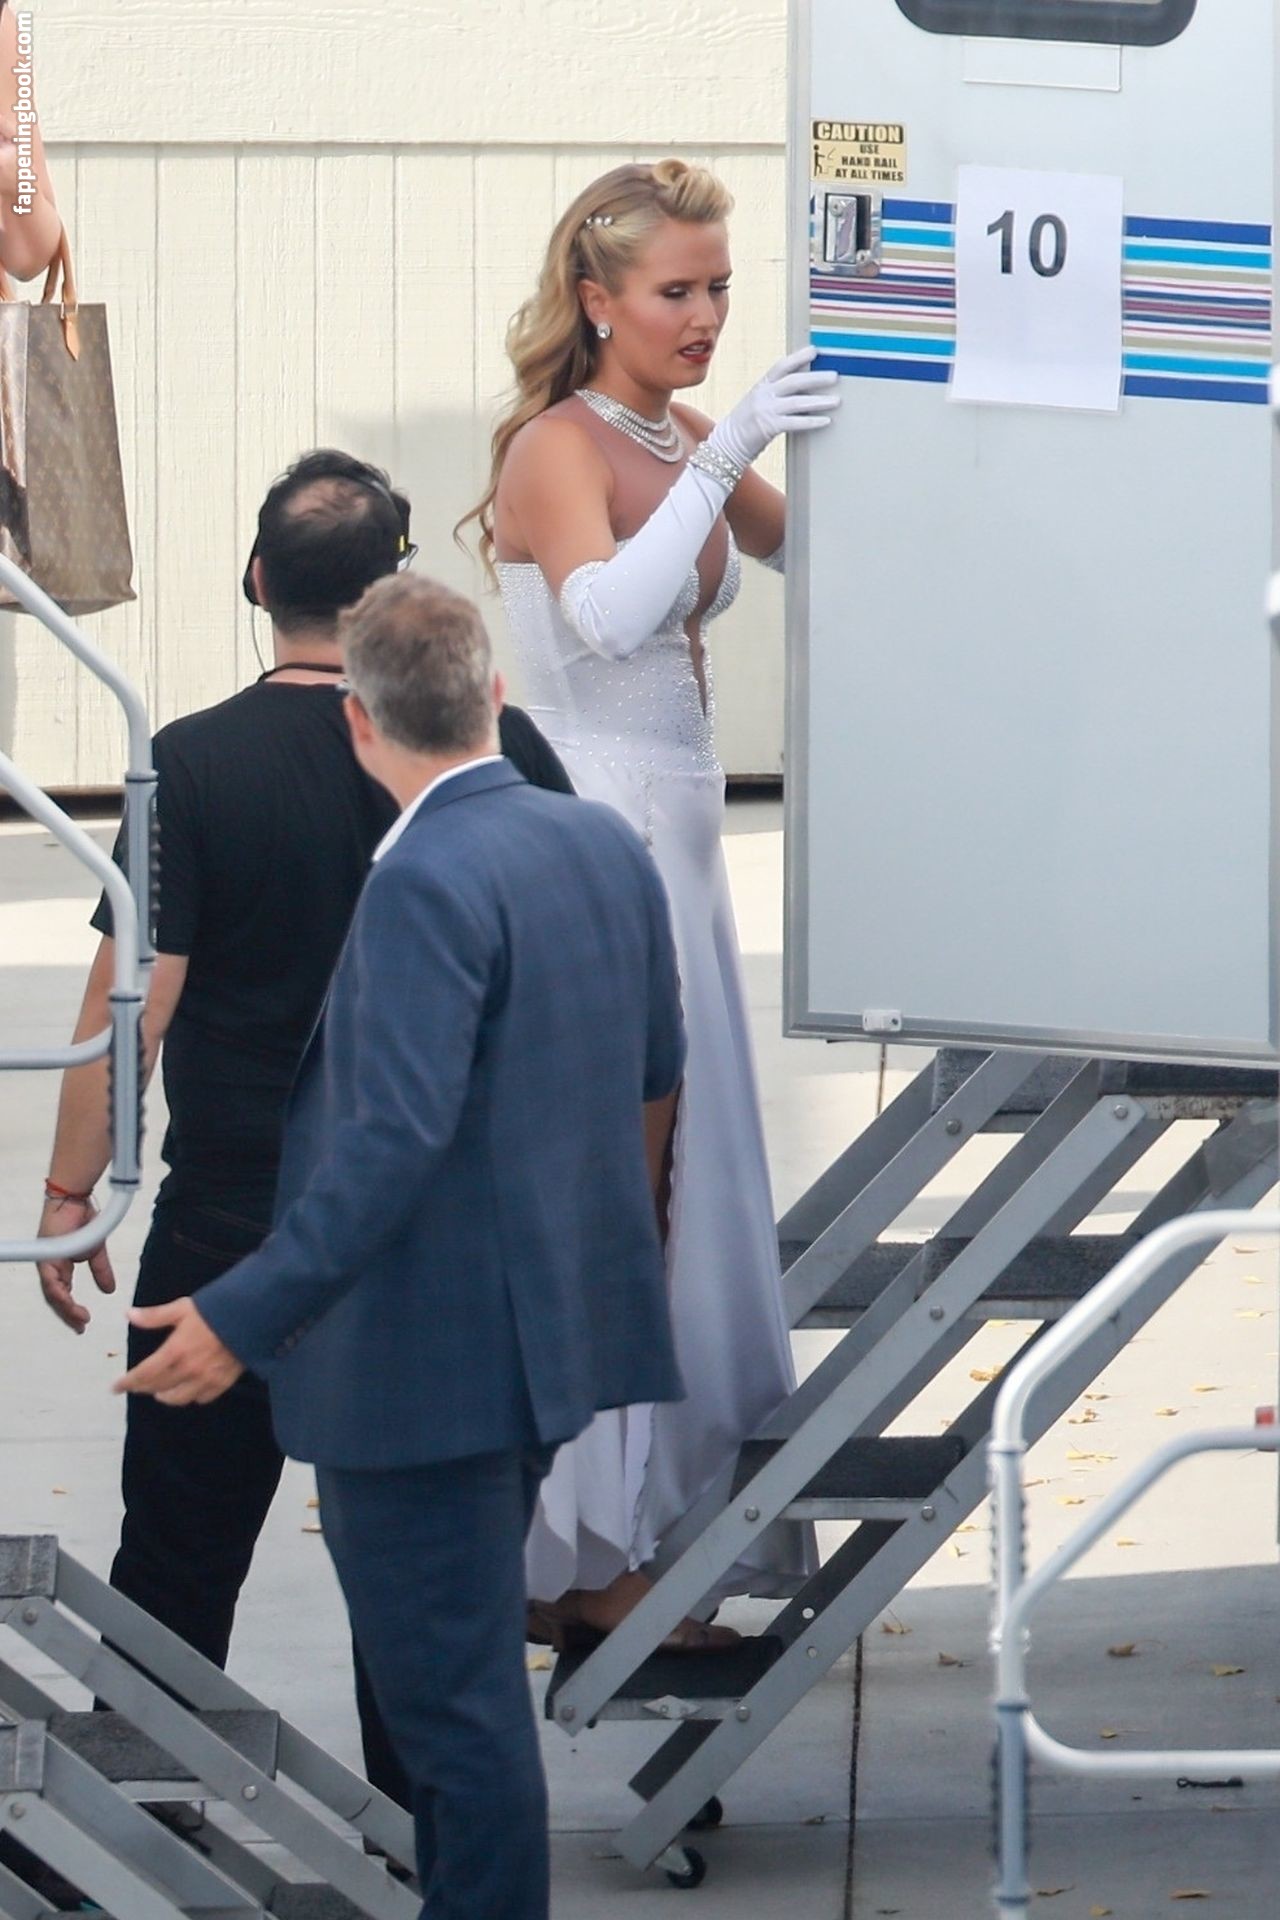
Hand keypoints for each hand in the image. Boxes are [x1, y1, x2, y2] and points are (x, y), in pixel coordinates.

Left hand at [36, 1194, 116, 1333]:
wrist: (75, 1201)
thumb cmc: (82, 1221)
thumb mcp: (96, 1252)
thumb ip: (101, 1271)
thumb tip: (109, 1291)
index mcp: (60, 1268)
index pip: (63, 1294)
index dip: (71, 1310)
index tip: (84, 1323)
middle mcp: (50, 1268)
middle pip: (56, 1298)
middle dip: (68, 1315)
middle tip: (80, 1328)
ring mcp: (46, 1264)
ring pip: (52, 1294)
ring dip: (65, 1309)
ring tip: (79, 1320)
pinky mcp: (46, 1258)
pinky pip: (50, 1282)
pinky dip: (60, 1294)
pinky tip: (69, 1304)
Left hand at [114, 1299, 244, 1406]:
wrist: (252, 1316)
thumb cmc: (215, 1309)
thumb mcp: (182, 1308)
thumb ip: (154, 1316)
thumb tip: (128, 1314)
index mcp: (175, 1351)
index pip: (143, 1373)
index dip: (127, 1382)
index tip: (115, 1388)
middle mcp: (188, 1370)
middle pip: (158, 1388)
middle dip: (143, 1388)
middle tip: (136, 1386)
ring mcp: (206, 1379)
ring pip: (179, 1398)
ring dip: (165, 1397)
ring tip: (160, 1392)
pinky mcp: (223, 1382)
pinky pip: (202, 1398)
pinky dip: (192, 1397)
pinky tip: (189, 1391)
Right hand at [709, 346, 839, 470]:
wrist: (725, 446)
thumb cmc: (745, 426)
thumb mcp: (757, 403)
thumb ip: (776, 395)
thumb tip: (802, 390)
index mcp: (761, 386)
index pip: (781, 366)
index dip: (799, 357)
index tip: (815, 350)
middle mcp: (763, 395)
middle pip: (793, 381)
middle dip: (816, 378)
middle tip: (835, 376)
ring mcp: (765, 411)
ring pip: (797, 402)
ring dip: (819, 401)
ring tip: (836, 400)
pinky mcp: (767, 428)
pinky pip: (794, 423)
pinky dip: (811, 422)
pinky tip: (825, 421)